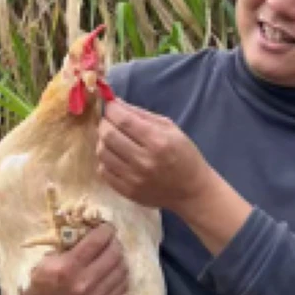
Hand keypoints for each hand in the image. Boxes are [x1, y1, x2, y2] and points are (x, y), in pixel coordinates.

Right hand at [4, 223, 127, 294]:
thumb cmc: (43, 278)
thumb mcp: (48, 257)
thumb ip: (69, 244)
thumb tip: (92, 229)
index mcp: (67, 267)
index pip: (97, 242)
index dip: (106, 230)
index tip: (107, 227)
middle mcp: (83, 283)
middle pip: (114, 255)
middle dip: (115, 242)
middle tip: (112, 239)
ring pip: (122, 270)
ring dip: (120, 258)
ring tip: (114, 254)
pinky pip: (122, 287)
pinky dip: (121, 275)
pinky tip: (115, 270)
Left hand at [97, 100, 211, 211]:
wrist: (192, 191)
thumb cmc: (184, 155)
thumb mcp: (170, 129)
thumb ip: (141, 115)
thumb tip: (115, 103)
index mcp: (158, 141)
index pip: (124, 120)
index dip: (111, 109)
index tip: (109, 105)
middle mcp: (144, 161)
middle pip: (108, 135)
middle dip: (105, 123)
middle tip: (109, 121)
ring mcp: (134, 179)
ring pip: (102, 153)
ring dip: (103, 141)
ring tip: (112, 139)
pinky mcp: (127, 191)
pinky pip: (103, 171)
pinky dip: (105, 160)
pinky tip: (115, 157)